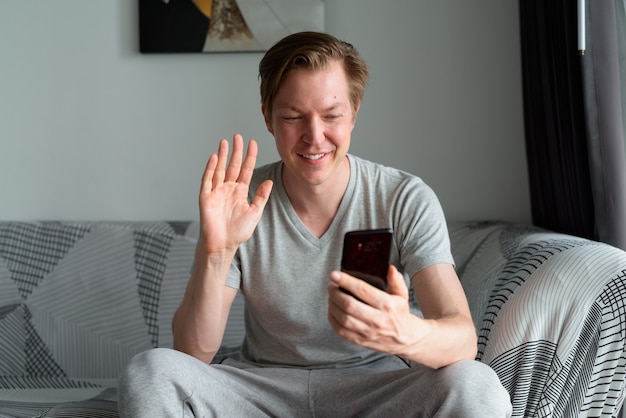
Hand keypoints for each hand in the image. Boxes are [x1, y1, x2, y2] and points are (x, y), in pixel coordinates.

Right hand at [198, 134, 272, 254]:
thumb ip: (261, 197)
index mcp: (240, 191)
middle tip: (238, 136)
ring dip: (222, 156)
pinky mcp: (206, 197)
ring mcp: (216, 192)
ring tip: (225, 142)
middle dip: (236, 151)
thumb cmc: (238, 231)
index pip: (246, 169)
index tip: (253, 143)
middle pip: (232, 166)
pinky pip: (208, 180)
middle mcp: (228, 188)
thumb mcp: (254, 213)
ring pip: (219, 169)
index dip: (249, 157)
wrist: (223, 245)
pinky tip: (214, 157)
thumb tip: (269, 182)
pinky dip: (210, 168)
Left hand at [327, 265, 421, 355]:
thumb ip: (396, 281)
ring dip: (332, 305)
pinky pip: (341, 331)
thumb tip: (390, 268)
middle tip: (331, 285)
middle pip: (349, 305)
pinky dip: (332, 318)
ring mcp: (368, 332)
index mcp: (388, 305)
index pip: (363, 290)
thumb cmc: (400, 314)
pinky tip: (332, 309)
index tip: (335, 274)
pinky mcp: (360, 341)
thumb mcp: (402, 295)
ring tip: (331, 296)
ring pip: (343, 319)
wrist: (405, 340)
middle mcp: (378, 320)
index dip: (346, 281)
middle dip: (335, 293)